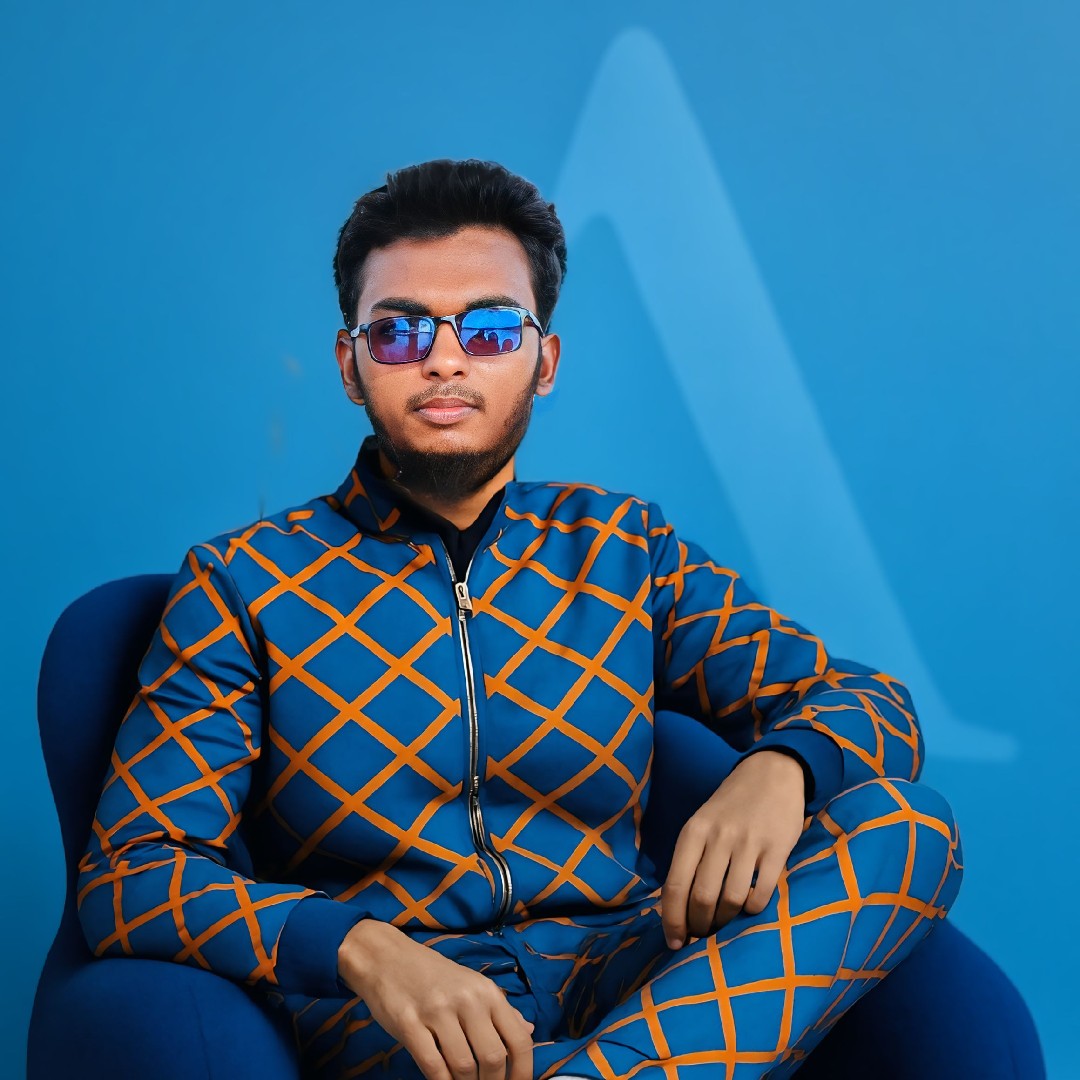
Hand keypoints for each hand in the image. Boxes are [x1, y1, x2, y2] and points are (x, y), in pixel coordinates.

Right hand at [338, 919, 533, 1079]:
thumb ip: (501, 1009)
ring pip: (464, 1066)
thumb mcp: (472, 984)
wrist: (387, 956)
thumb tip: (529, 1031)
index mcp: (487, 991)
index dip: (523, 1072)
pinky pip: (432, 1065)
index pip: (518, 1039)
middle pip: (493, 1058)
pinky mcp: (409, 1023)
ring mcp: (437, 1011)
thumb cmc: (433, 974)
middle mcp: (467, 999)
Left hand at [660, 750, 806, 948]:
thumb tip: (676, 909)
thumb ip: (690, 858)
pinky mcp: (777, 848)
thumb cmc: (731, 805)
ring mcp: (748, 843)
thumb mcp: (702, 823)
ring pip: (731, 900)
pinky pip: (761, 894)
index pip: (675, 885)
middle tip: (701, 935)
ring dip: (725, 922)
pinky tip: (749, 907)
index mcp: (693, 831)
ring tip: (723, 924)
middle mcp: (718, 837)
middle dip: (699, 926)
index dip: (672, 921)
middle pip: (701, 898)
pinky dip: (753, 910)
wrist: (771, 773)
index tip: (674, 943)